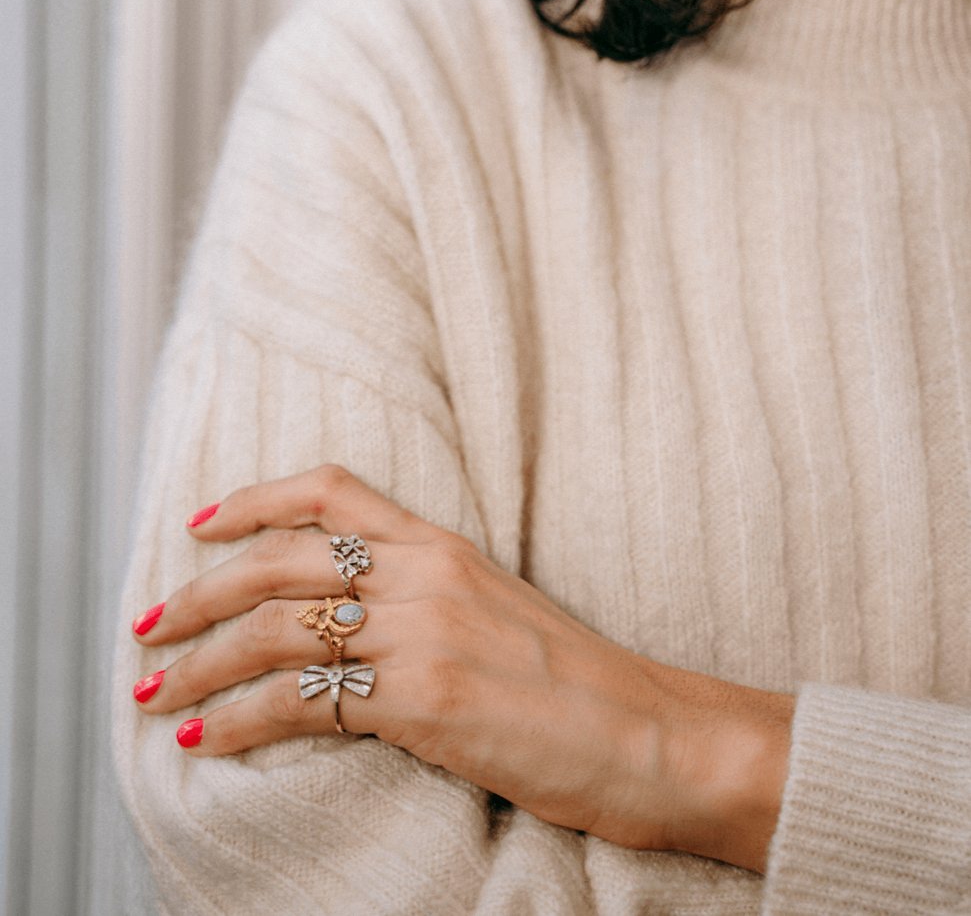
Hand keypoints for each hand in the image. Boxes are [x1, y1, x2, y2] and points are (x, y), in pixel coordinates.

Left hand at [132, 464, 793, 870]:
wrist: (655, 734)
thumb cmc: (578, 682)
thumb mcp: (499, 613)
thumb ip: (428, 601)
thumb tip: (352, 624)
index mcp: (445, 545)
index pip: (332, 490)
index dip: (255, 498)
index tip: (201, 523)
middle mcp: (427, 575)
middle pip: (282, 559)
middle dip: (199, 592)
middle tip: (150, 626)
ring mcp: (425, 633)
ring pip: (278, 629)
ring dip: (203, 661)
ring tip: (158, 691)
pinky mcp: (427, 699)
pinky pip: (302, 700)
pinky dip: (241, 718)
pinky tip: (209, 738)